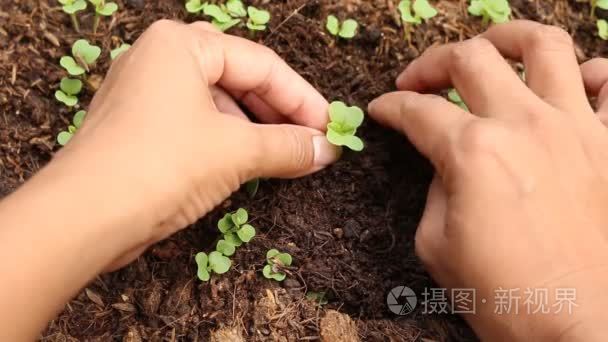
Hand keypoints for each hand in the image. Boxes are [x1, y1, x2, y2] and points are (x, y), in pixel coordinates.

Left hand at [53, 20, 339, 268]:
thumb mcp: (236, 151)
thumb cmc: (162, 165)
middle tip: (313, 143)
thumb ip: (288, 146)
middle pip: (239, 80)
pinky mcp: (140, 128)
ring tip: (286, 156)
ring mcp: (145, 94)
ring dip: (256, 130)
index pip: (261, 64)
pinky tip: (249, 164)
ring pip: (218, 104)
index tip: (330, 129)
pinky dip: (228, 142)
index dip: (302, 98)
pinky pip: (197, 125)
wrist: (85, 217)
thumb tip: (326, 150)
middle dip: (280, 114)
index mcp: (181, 44)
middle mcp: (159, 59)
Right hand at [369, 20, 607, 340]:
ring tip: (488, 50)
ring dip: (506, 38)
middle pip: (468, 58)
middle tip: (417, 82)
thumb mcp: (437, 246)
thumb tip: (446, 164)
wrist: (581, 330)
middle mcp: (524, 125)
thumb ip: (435, 189)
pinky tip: (569, 84)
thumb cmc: (505, 298)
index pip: (416, 111)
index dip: (390, 107)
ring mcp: (576, 128)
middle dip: (429, 63)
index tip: (380, 110)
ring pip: (543, 44)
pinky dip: (591, 73)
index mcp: (472, 152)